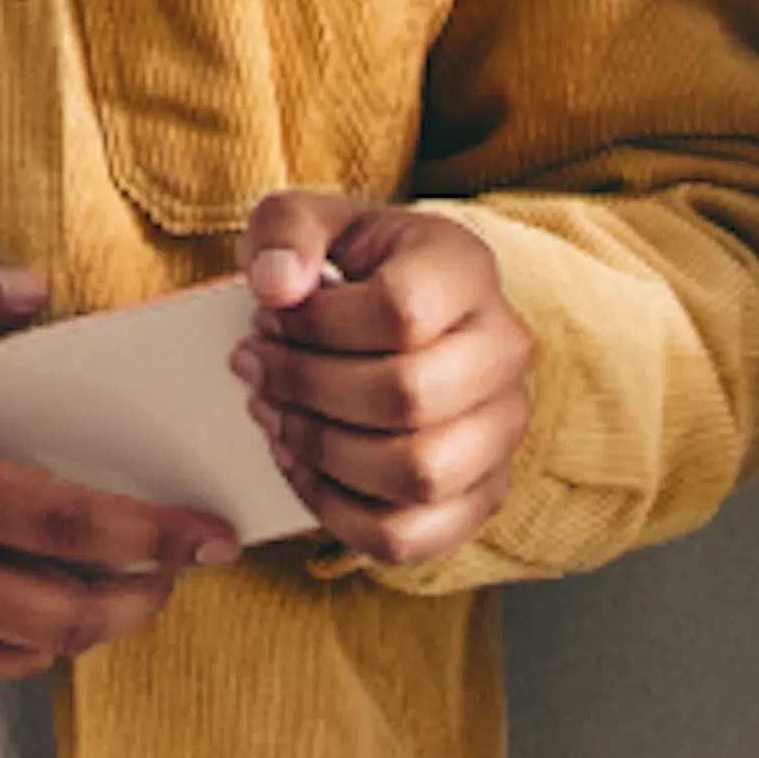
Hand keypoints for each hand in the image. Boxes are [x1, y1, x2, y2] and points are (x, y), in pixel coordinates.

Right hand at [0, 257, 241, 693]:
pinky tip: (14, 621)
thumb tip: (33, 293)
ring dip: (77, 632)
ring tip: (105, 594)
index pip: (70, 524)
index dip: (155, 535)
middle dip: (137, 599)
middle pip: (63, 614)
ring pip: (17, 656)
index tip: (211, 535)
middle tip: (173, 574)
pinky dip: (6, 656)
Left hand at [237, 195, 533, 565]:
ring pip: (417, 475)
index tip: (266, 317)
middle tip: (254, 367)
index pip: (401, 311)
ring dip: (322, 451)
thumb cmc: (342, 266)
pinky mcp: (481, 493)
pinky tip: (296, 464)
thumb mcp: (303, 221)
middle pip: (409, 396)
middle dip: (307, 387)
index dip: (316, 323)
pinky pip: (410, 536)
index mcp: (465, 269)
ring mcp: (502, 429)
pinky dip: (336, 512)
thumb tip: (277, 286)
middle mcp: (504, 350)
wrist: (387, 309)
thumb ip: (285, 231)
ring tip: (272, 413)